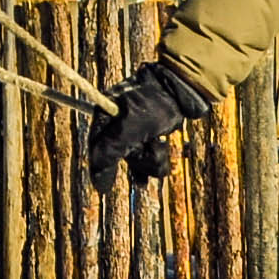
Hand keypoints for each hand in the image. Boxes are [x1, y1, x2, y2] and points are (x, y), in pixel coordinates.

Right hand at [87, 57, 210, 183]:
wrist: (183, 90)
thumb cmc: (154, 103)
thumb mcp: (129, 126)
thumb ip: (110, 149)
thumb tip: (96, 175)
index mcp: (104, 116)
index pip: (96, 148)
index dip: (100, 169)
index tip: (104, 188)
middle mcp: (116, 126)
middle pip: (118, 159)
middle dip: (136, 158)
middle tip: (145, 144)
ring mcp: (133, 133)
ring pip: (136, 162)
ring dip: (150, 158)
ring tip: (159, 142)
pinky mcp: (149, 137)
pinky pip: (149, 160)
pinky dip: (156, 159)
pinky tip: (160, 148)